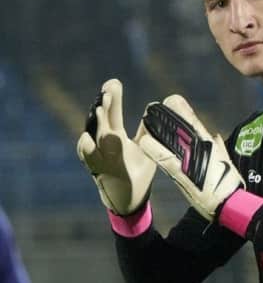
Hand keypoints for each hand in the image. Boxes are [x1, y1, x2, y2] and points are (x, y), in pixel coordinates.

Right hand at [76, 79, 155, 214]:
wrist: (129, 200)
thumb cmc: (137, 171)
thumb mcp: (146, 148)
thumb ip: (148, 130)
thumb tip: (156, 107)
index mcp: (115, 137)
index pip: (113, 114)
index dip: (112, 99)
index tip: (113, 82)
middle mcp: (104, 146)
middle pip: (102, 123)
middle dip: (104, 108)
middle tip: (107, 92)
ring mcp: (101, 159)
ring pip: (95, 140)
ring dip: (97, 126)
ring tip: (98, 110)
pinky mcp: (101, 174)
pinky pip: (91, 162)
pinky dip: (87, 152)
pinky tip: (86, 139)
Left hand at [138, 95, 244, 221]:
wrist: (231, 204)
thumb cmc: (229, 185)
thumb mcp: (224, 161)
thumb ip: (217, 147)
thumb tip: (213, 136)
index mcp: (210, 146)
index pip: (195, 124)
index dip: (183, 112)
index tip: (172, 100)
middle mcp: (202, 149)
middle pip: (185, 128)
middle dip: (170, 115)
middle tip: (157, 104)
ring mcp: (193, 160)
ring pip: (173, 141)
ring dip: (160, 129)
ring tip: (149, 116)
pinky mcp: (184, 174)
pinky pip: (167, 160)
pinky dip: (155, 150)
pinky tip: (144, 142)